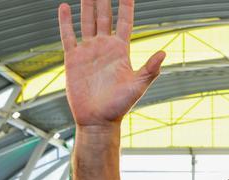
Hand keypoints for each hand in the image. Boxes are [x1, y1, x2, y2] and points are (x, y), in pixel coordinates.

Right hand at [58, 0, 164, 127]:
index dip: (126, 6)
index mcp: (121, 50)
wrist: (97, 120)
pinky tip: (64, 7)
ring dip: (87, 5)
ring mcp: (88, 51)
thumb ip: (150, 69)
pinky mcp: (73, 58)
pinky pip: (68, 36)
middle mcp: (104, 47)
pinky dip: (65, 22)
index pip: (124, 21)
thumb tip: (163, 53)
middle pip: (104, 16)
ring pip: (87, 21)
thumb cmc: (119, 106)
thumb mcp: (137, 86)